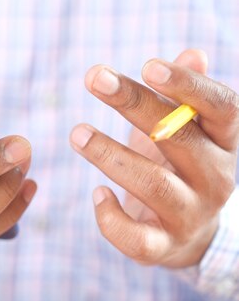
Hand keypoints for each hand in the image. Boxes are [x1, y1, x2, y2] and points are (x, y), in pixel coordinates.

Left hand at [71, 49, 238, 267]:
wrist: (190, 234)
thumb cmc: (180, 166)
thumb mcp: (188, 130)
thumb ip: (187, 95)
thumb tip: (192, 53)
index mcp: (225, 143)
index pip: (222, 108)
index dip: (188, 85)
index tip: (148, 65)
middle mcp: (216, 178)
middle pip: (179, 138)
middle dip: (134, 105)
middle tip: (94, 77)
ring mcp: (191, 214)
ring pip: (153, 184)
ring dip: (110, 155)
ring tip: (76, 133)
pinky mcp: (164, 246)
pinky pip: (137, 238)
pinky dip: (111, 218)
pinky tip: (96, 194)